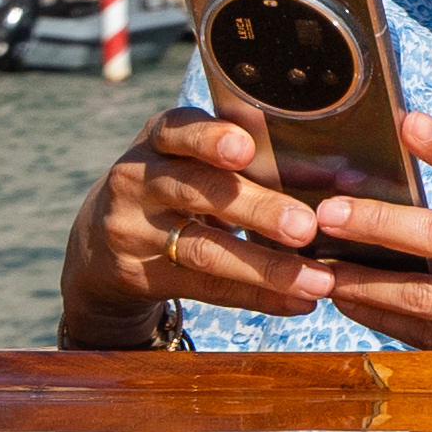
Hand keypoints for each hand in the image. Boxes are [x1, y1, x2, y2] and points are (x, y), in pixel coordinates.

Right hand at [72, 114, 380, 327]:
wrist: (99, 241)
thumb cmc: (172, 184)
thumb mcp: (185, 155)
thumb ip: (236, 154)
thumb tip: (332, 171)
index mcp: (159, 139)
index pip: (178, 130)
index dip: (210, 138)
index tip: (245, 147)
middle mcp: (139, 180)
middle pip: (199, 192)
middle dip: (257, 209)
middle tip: (306, 227)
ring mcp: (135, 231)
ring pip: (203, 248)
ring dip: (266, 267)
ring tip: (317, 280)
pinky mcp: (142, 275)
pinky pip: (206, 288)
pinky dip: (257, 295)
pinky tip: (298, 300)